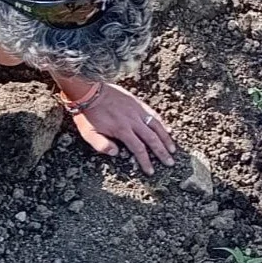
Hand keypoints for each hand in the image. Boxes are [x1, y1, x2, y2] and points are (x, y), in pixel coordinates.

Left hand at [59, 79, 176, 175]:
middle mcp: (133, 121)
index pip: (139, 149)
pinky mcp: (137, 103)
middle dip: (162, 152)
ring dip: (166, 139)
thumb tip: (116, 153)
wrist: (89, 91)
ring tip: (173, 149)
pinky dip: (161, 122)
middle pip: (152, 139)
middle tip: (170, 163)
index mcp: (122, 130)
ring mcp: (137, 111)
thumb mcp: (88, 133)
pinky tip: (167, 129)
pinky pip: (153, 114)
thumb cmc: (88, 114)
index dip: (146, 161)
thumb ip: (102, 145)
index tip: (151, 171)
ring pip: (156, 126)